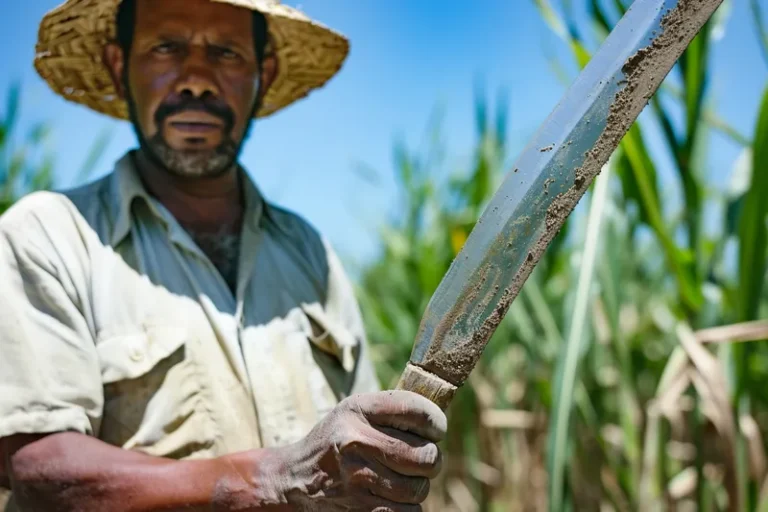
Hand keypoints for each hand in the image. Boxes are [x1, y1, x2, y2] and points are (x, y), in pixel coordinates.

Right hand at [274, 390, 446, 510]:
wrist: (293, 480)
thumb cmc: (336, 443)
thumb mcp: (352, 413)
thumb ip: (390, 410)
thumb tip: (438, 420)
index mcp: (358, 411)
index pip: (418, 411)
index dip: (436, 422)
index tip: (435, 429)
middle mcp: (356, 441)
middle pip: (426, 455)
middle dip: (431, 459)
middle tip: (421, 459)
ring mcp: (357, 479)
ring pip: (420, 488)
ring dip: (418, 485)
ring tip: (402, 478)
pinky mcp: (360, 510)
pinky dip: (407, 507)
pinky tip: (392, 497)